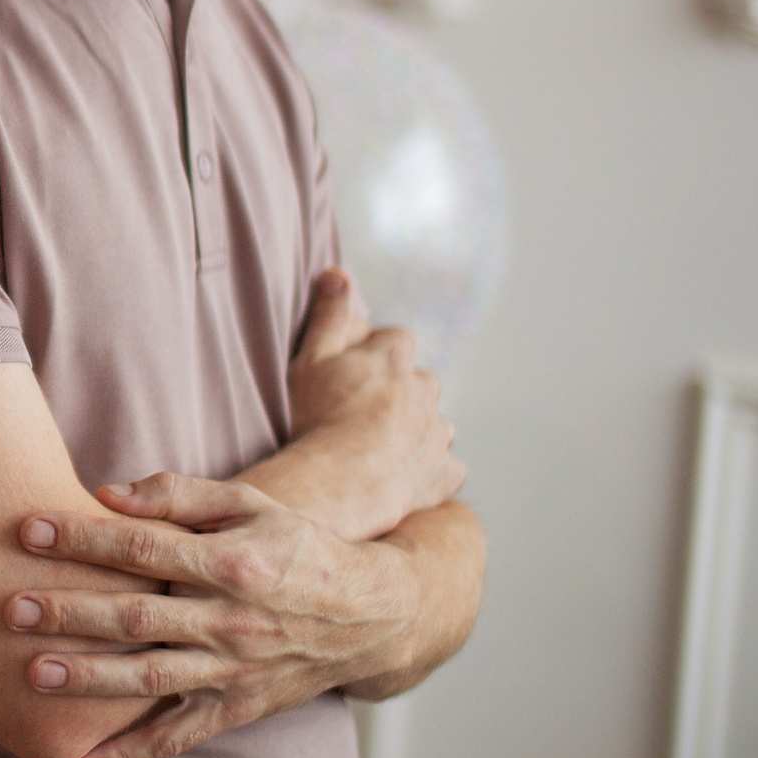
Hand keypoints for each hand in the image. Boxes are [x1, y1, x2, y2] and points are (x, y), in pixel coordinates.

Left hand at [7, 472, 420, 757]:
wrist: (370, 615)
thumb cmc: (295, 547)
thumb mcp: (249, 504)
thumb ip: (178, 494)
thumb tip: (106, 494)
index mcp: (231, 563)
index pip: (143, 548)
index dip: (83, 538)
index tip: (27, 528)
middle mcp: (231, 620)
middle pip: (138, 616)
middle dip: (71, 612)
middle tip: (12, 607)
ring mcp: (234, 671)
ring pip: (151, 678)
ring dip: (91, 680)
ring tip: (33, 676)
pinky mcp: (236, 709)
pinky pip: (176, 737)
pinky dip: (128, 755)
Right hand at [284, 269, 464, 538]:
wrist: (338, 483)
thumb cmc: (317, 418)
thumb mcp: (311, 358)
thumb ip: (330, 316)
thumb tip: (339, 273)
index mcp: (394, 358)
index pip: (397, 340)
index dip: (376, 354)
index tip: (354, 373)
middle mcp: (425, 390)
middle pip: (420, 381)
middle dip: (401, 391)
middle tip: (362, 413)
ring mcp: (439, 434)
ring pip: (434, 422)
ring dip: (416, 428)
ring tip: (379, 447)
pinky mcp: (445, 474)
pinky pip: (445, 466)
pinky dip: (429, 468)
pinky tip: (400, 476)